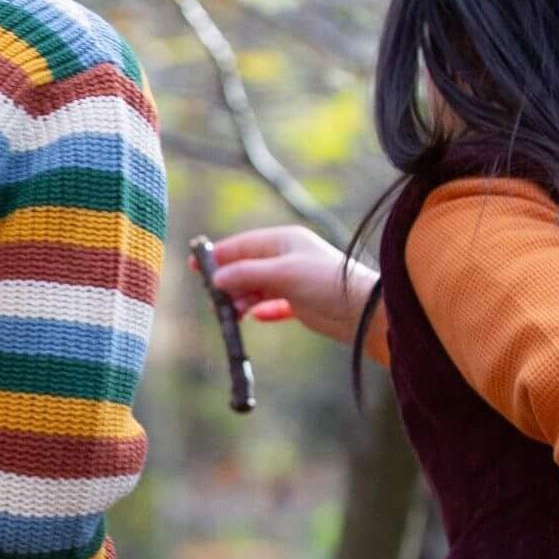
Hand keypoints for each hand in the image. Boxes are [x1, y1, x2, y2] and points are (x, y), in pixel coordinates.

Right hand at [200, 226, 377, 343]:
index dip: (218, 255)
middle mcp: (287, 257)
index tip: (195, 266)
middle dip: (229, 282)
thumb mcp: (283, 274)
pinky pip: (273, 304)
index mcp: (284, 240)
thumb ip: (248, 274)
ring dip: (242, 299)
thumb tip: (217, 279)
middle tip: (214, 299)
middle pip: (246, 267)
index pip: (242, 245)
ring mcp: (294, 280)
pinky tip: (256, 317)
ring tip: (233, 314)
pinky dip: (263, 310)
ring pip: (257, 287)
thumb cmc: (327, 282)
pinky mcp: (301, 302)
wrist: (363, 310)